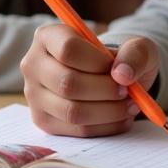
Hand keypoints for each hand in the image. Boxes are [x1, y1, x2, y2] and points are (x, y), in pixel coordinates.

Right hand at [21, 27, 158, 136]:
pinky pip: (77, 131)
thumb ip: (134, 53)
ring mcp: (35, 96)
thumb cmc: (118, 57)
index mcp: (47, 36)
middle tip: (127, 91)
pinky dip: (106, 127)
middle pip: (67, 83)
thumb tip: (122, 74)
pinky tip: (121, 117)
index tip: (117, 68)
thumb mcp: (134, 46)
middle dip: (105, 90)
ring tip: (129, 104)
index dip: (98, 62)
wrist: (108, 77)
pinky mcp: (44, 121)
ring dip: (108, 111)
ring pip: (72, 111)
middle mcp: (33, 65)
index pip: (68, 49)